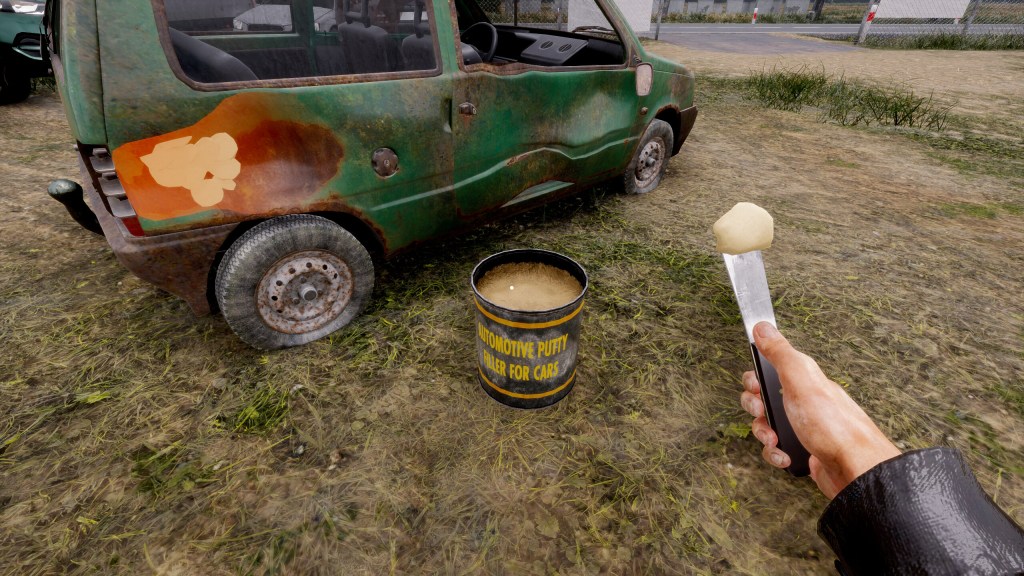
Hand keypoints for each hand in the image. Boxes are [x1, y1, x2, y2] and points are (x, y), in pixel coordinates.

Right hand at [741, 322, 901, 497]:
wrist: (855, 470)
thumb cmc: (834, 426)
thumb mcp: (801, 382)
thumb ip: (780, 353)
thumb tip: (763, 327)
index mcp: (803, 379)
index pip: (769, 370)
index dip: (755, 380)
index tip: (756, 388)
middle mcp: (803, 400)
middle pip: (762, 399)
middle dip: (755, 409)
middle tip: (763, 413)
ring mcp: (802, 426)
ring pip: (767, 425)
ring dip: (764, 435)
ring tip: (776, 440)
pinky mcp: (803, 449)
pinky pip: (777, 449)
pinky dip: (776, 454)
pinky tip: (786, 456)